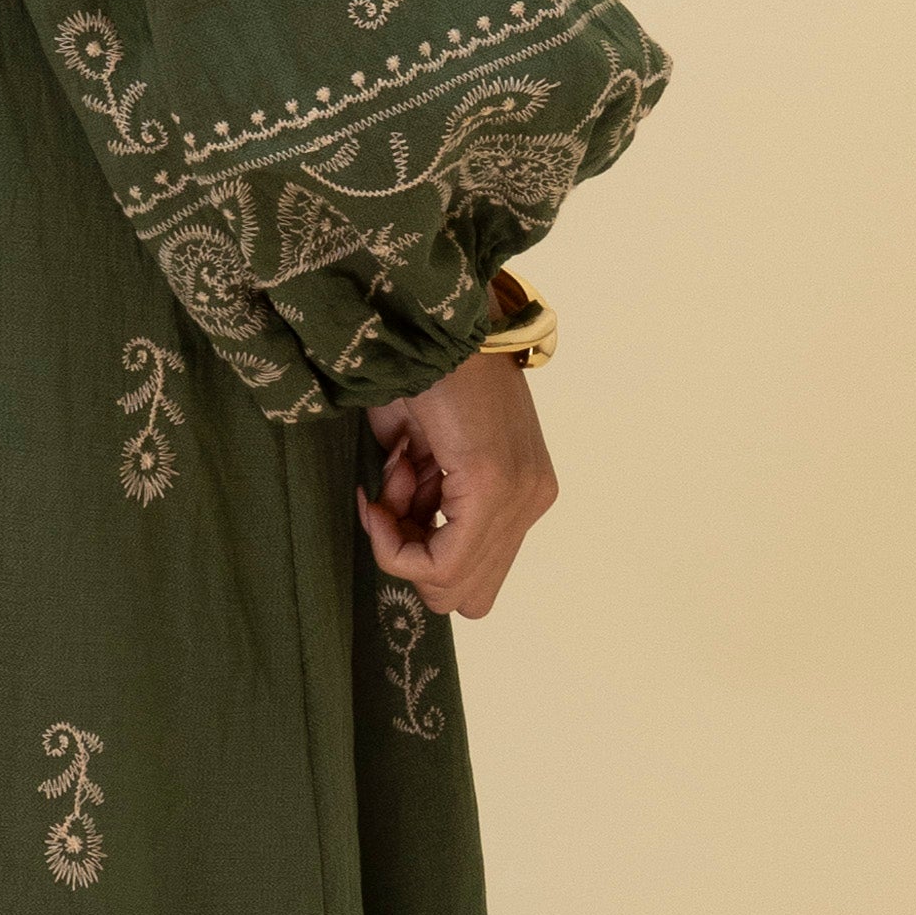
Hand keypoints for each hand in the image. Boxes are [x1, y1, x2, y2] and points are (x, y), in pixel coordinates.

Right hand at [354, 348, 555, 619]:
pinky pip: (440, 562)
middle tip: (388, 498)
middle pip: (466, 595)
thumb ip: (422, 501)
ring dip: (400, 538)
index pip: (472, 574)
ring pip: (451, 585)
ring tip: (393, 471)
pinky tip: (386, 478)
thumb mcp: (422, 453)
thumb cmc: (422, 371)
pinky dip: (394, 537)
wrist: (432, 319)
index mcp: (523, 492)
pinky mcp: (495, 487)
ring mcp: (520, 497)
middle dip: (412, 559)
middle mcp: (531, 501)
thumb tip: (403, 532)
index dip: (414, 552)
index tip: (384, 495)